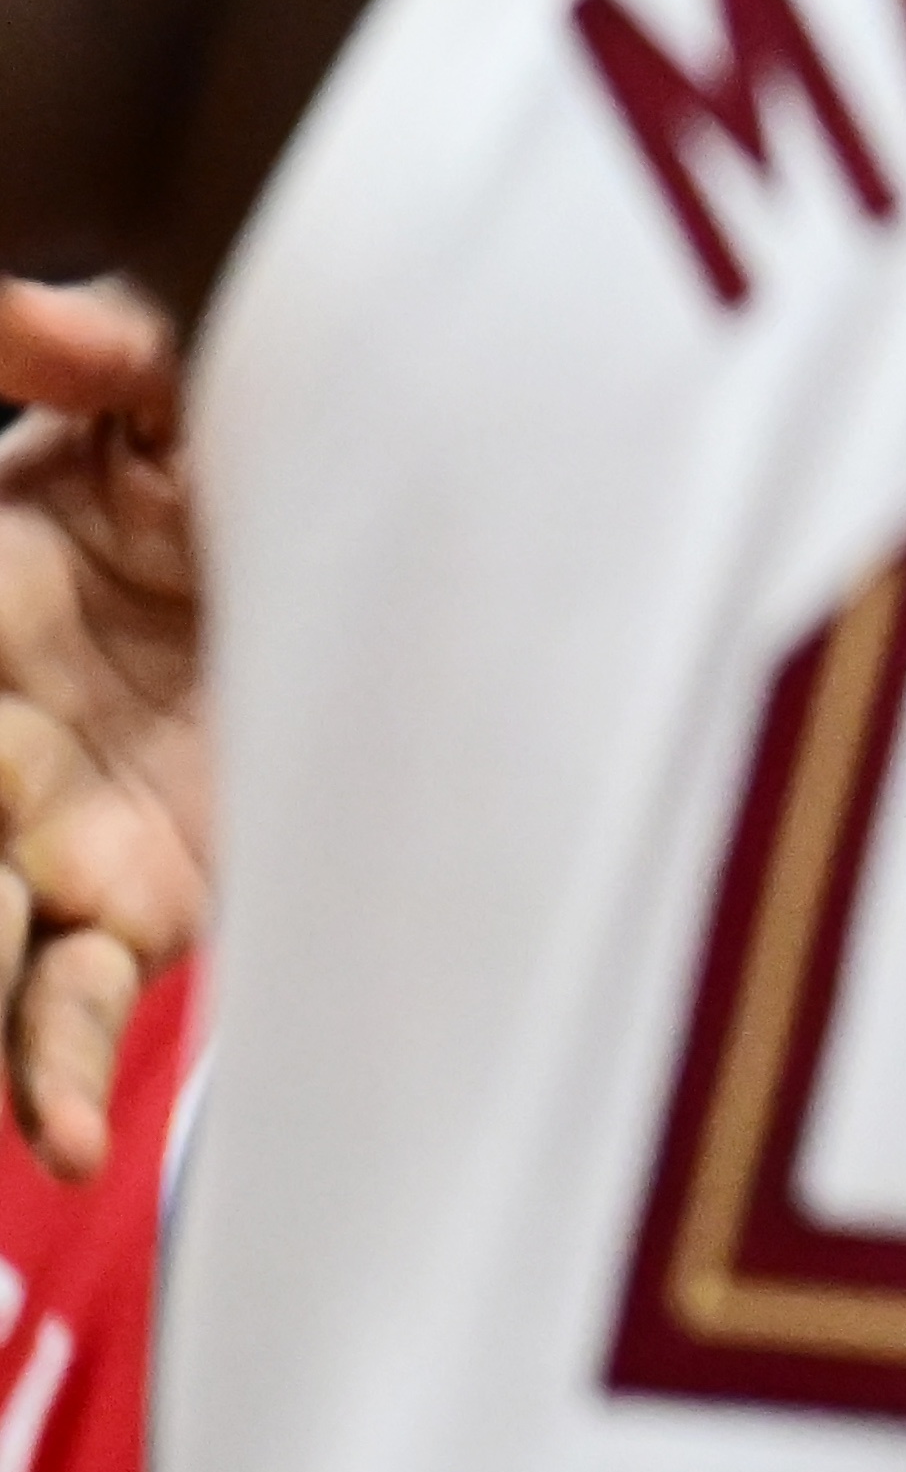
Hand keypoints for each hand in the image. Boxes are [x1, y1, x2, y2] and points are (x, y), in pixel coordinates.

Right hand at [0, 278, 198, 1179]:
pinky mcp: (124, 910)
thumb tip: (85, 325)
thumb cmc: (192, 468)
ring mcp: (35, 846)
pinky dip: (47, 1080)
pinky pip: (59, 1012)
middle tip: (1, 968)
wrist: (309, 551)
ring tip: (26, 1118)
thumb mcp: (142, 400)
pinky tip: (60, 1145)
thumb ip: (86, 363)